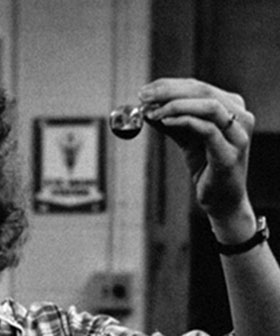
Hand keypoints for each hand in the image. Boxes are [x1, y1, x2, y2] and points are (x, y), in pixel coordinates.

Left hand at [139, 78, 253, 224]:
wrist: (221, 200)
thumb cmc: (206, 167)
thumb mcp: (186, 139)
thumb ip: (171, 122)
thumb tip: (147, 108)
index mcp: (232, 107)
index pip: (199, 87)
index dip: (169, 85)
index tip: (144, 91)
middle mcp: (240, 116)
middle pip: (203, 91)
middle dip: (169, 91)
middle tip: (144, 98)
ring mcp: (238, 135)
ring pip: (208, 106)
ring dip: (175, 105)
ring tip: (152, 112)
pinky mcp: (230, 154)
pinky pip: (207, 130)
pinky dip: (184, 121)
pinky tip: (165, 122)